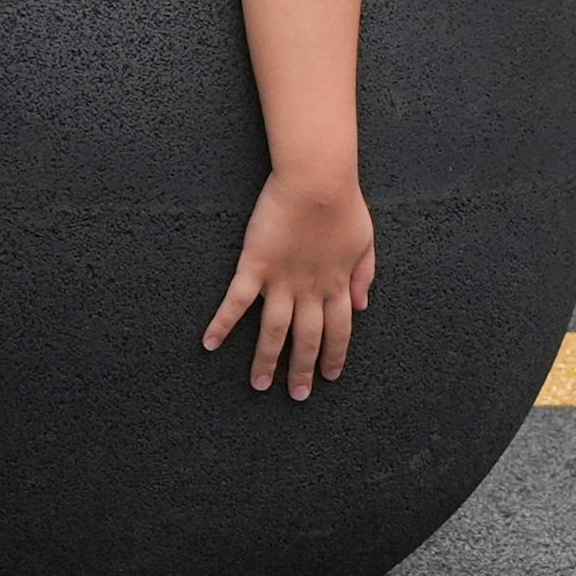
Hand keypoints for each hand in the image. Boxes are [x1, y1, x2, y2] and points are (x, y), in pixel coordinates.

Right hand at [202, 169, 374, 398]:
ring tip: (259, 385)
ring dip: (266, 360)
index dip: (334, 354)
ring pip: (274, 331)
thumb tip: (362, 306)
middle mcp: (311, 289)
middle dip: (302, 370)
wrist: (318, 179)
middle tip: (297, 395)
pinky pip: (236, 302)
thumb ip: (364, 274)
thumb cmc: (344, 203)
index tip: (330, 376)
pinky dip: (222, 324)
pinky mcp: (255, 266)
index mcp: (338, 283)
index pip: (338, 330)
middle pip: (307, 339)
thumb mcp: (366, 240)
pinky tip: (209, 344)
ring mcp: (281, 280)